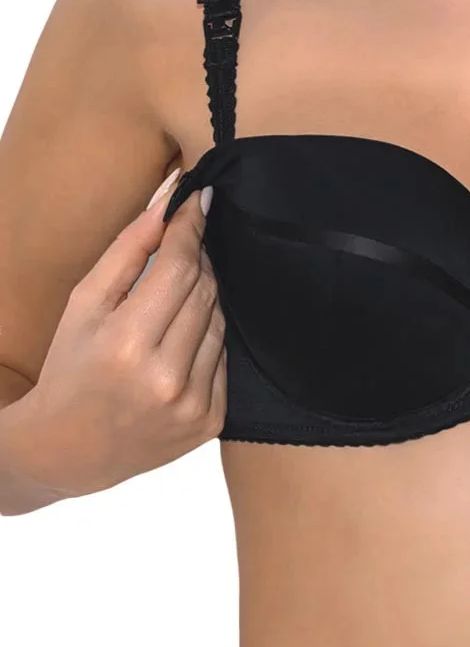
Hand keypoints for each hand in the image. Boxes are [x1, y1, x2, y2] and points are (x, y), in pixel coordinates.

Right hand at [16, 170, 225, 497]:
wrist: (67, 450)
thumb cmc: (71, 366)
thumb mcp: (86, 302)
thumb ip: (130, 248)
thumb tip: (170, 197)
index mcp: (126, 346)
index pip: (179, 267)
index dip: (191, 228)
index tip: (198, 199)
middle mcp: (165, 379)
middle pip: (205, 289)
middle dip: (197, 260)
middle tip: (183, 249)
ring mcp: (192, 404)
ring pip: (220, 320)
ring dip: (204, 299)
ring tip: (173, 303)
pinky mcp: (211, 421)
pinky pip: (225, 356)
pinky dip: (208, 338)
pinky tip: (181, 341)